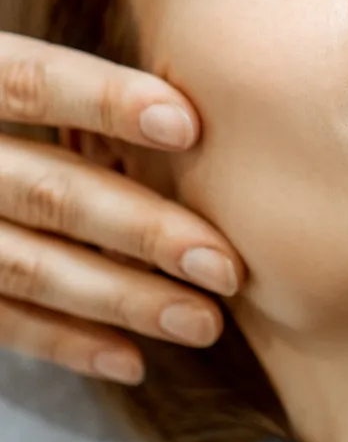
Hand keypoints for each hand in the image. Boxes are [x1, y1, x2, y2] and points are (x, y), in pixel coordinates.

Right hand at [0, 33, 242, 383]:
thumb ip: (58, 85)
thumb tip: (186, 108)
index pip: (32, 81)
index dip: (106, 100)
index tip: (188, 124)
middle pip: (48, 191)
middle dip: (144, 230)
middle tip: (225, 265)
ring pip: (29, 266)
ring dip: (122, 299)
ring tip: (202, 322)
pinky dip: (65, 342)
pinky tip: (131, 360)